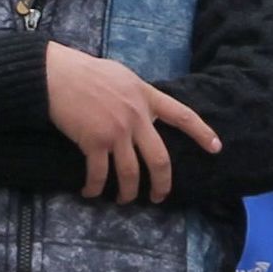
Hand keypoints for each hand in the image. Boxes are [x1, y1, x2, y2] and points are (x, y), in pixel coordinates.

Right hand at [44, 45, 218, 203]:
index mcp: (146, 95)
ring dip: (128, 192)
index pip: (182, 115)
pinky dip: (95, 188)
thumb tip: (145, 112)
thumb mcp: (123, 76)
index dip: (201, 133)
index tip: (216, 148)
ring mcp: (117, 131)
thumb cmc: (86, 72)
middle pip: (159, 158)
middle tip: (159, 197)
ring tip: (124, 199)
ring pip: (131, 173)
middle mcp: (136, 116)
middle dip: (162, 183)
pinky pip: (100, 174)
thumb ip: (138, 96)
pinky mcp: (95, 142)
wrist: (56, 74)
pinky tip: (91, 192)